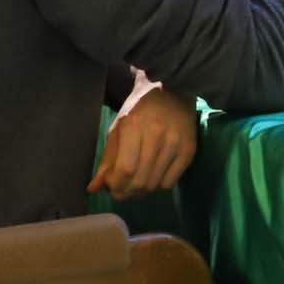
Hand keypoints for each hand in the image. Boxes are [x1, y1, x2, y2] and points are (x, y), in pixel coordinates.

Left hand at [90, 81, 199, 196]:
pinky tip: (152, 176)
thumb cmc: (140, 109)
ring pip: (155, 184)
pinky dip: (158, 185)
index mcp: (134, 127)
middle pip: (140, 180)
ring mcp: (175, 144)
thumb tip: (94, 188)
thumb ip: (107, 160)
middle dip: (126, 192)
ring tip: (135, 185)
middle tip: (121, 192)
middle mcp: (157, 136)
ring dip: (141, 192)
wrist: (172, 91)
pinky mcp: (189, 150)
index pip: (125, 169)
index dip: (116, 185)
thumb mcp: (118, 129)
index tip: (111, 186)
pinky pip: (170, 182)